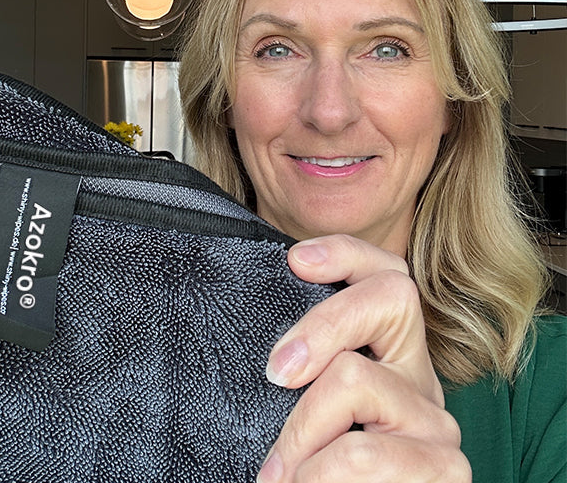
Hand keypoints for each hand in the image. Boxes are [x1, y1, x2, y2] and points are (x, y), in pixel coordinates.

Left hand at [258, 234, 470, 481]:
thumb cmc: (318, 469)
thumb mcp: (306, 404)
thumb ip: (303, 365)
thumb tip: (268, 342)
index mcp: (390, 350)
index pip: (384, 273)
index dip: (344, 252)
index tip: (296, 261)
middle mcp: (420, 376)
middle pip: (385, 302)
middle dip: (319, 328)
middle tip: (274, 374)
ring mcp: (437, 422)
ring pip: (356, 378)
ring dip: (301, 432)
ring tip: (277, 474)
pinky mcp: (445, 469)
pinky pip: (363, 451)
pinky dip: (319, 475)